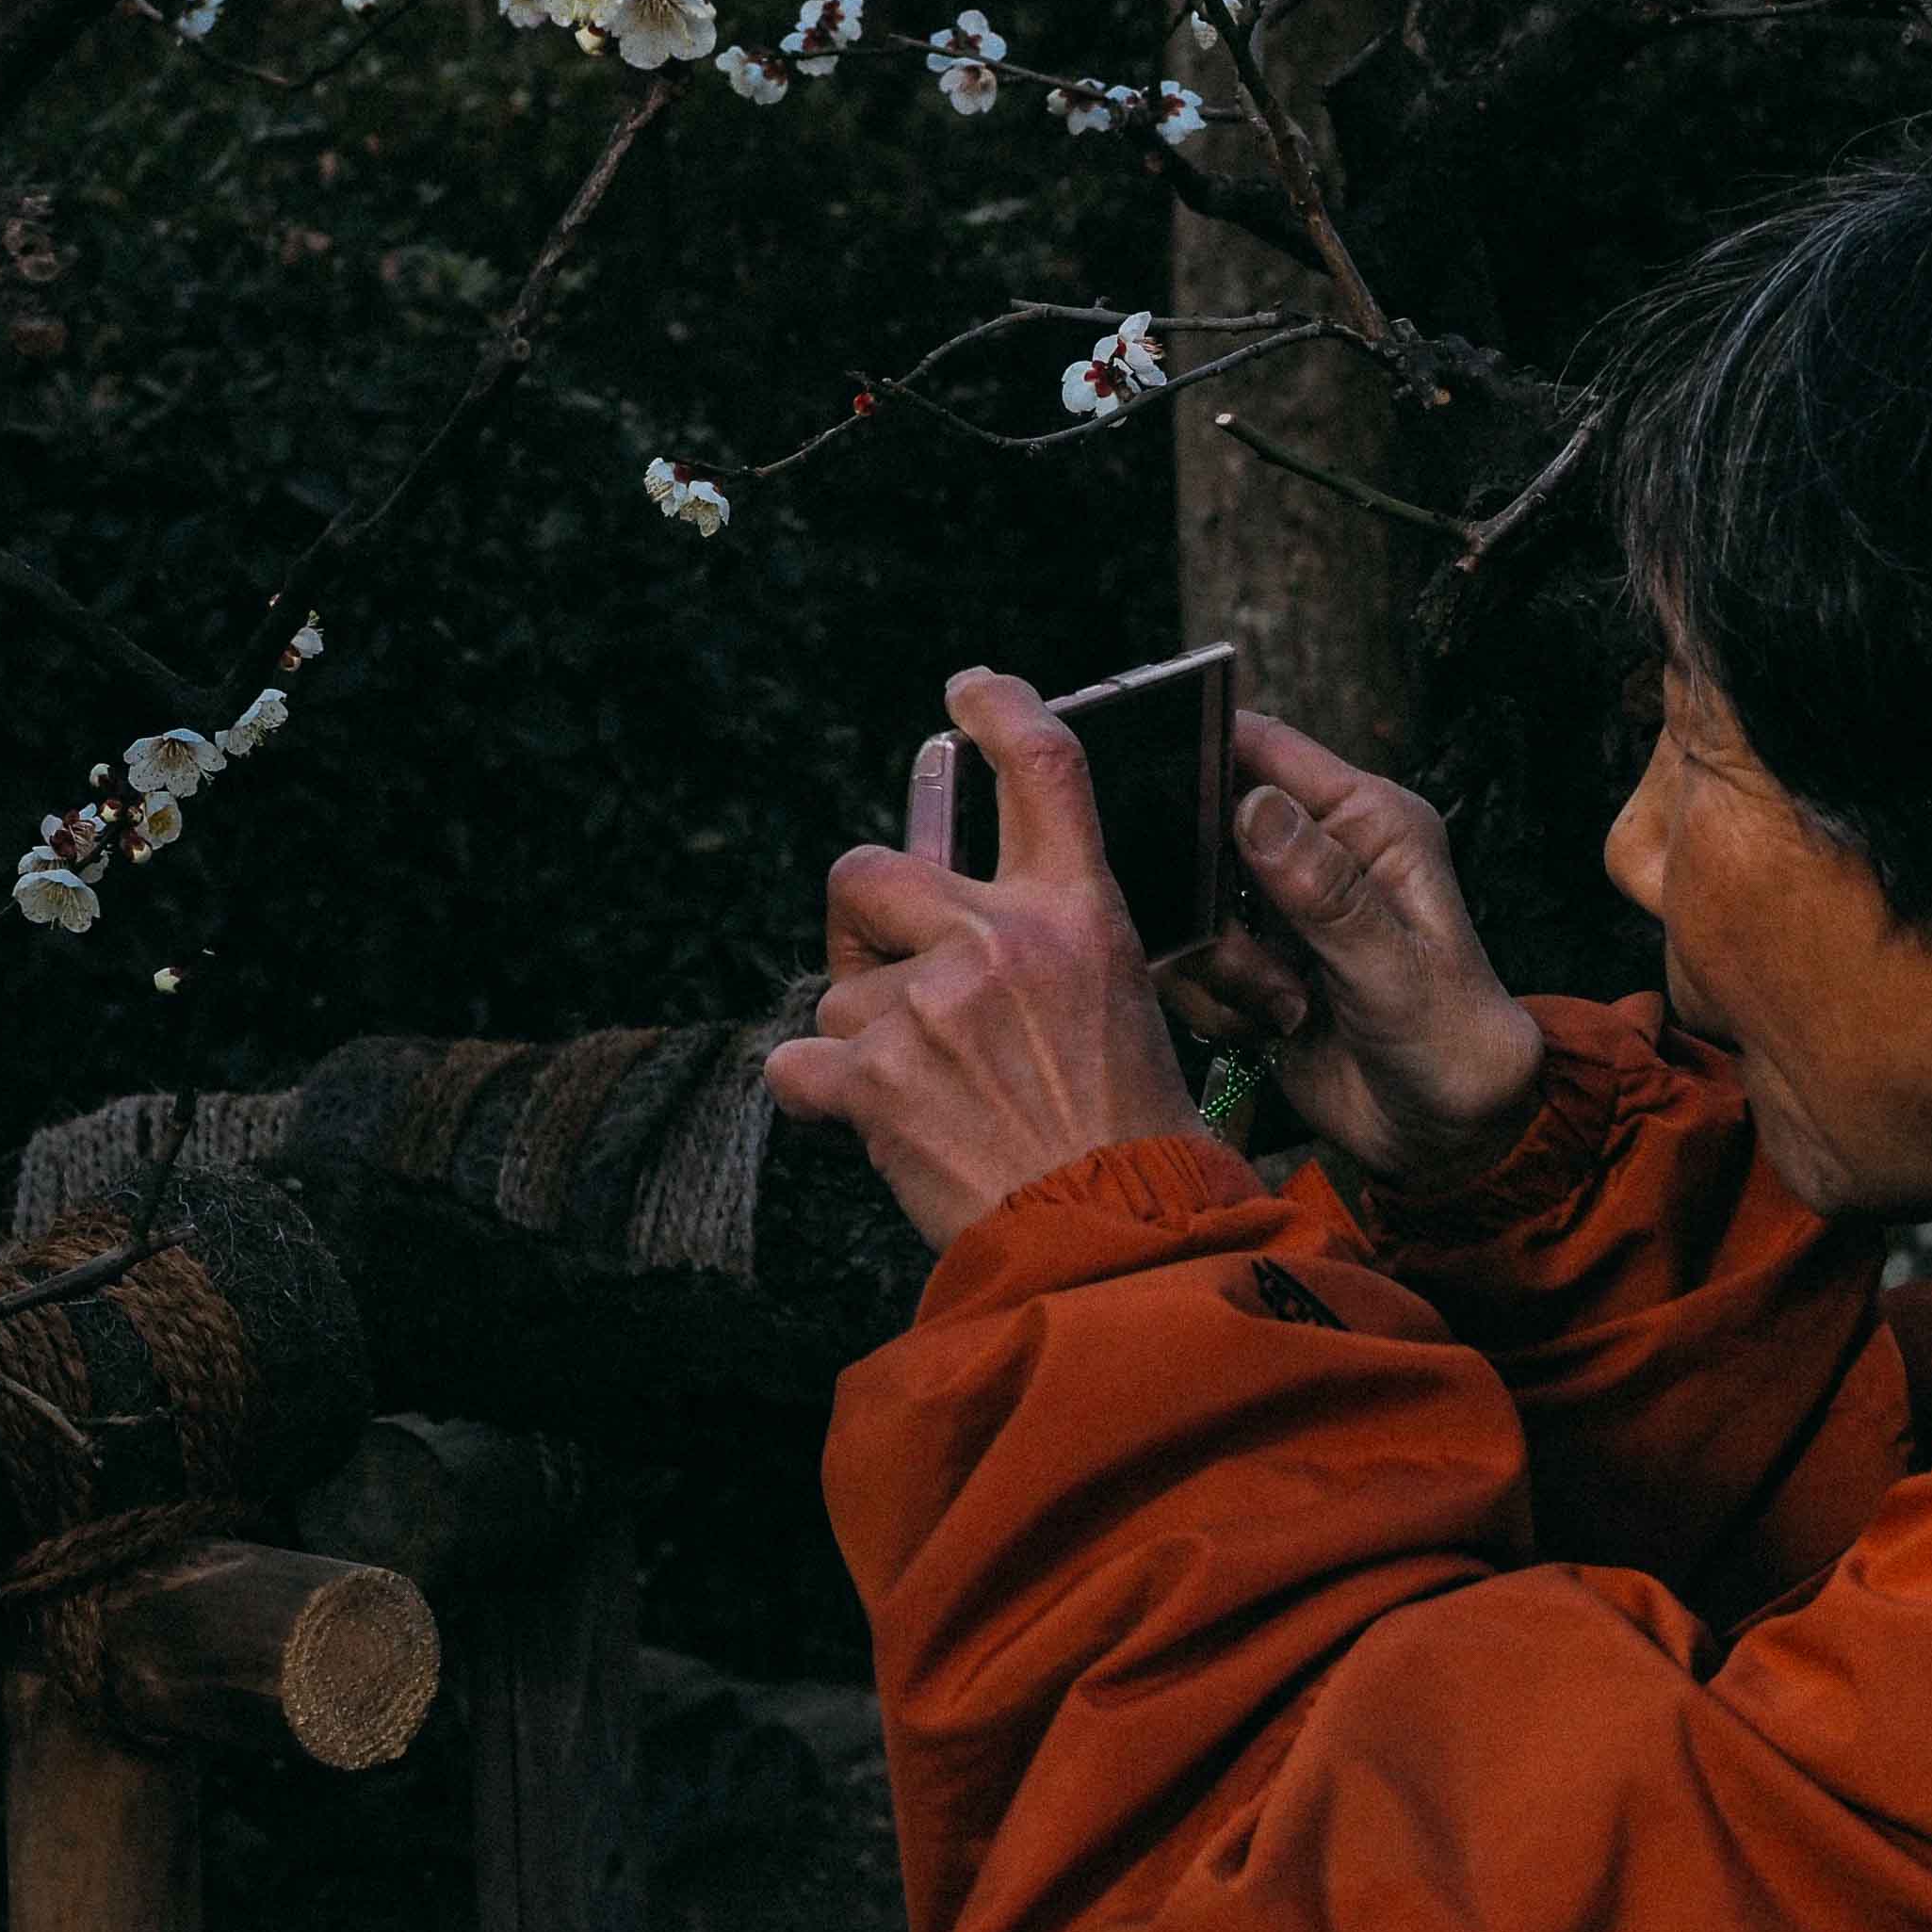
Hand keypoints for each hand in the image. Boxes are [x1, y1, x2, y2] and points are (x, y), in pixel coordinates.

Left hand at [764, 668, 1212, 1250]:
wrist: (1115, 1242)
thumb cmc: (1132, 1138)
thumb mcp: (1125, 1005)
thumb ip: (1053, 945)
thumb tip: (973, 923)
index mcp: (1077, 915)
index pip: (1042, 769)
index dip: (1002, 708)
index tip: (970, 689)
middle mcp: (999, 942)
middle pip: (867, 869)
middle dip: (861, 919)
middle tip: (887, 971)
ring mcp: (928, 1008)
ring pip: (839, 990)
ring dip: (862, 1038)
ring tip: (927, 1095)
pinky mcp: (873, 1078)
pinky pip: (798, 1064)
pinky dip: (820, 1096)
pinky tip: (873, 1126)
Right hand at [1162, 709, 1544, 1196]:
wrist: (1444, 1136)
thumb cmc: (1454, 1043)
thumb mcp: (1392, 968)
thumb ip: (1324, 891)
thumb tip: (1256, 808)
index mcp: (1368, 821)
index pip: (1265, 748)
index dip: (1201, 751)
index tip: (1150, 789)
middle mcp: (1317, 852)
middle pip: (1203, 827)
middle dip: (1204, 899)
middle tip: (1250, 959)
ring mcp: (1279, 909)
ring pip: (1188, 905)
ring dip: (1217, 964)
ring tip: (1284, 1005)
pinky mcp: (1251, 962)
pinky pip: (1189, 962)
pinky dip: (1214, 1002)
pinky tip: (1271, 1028)